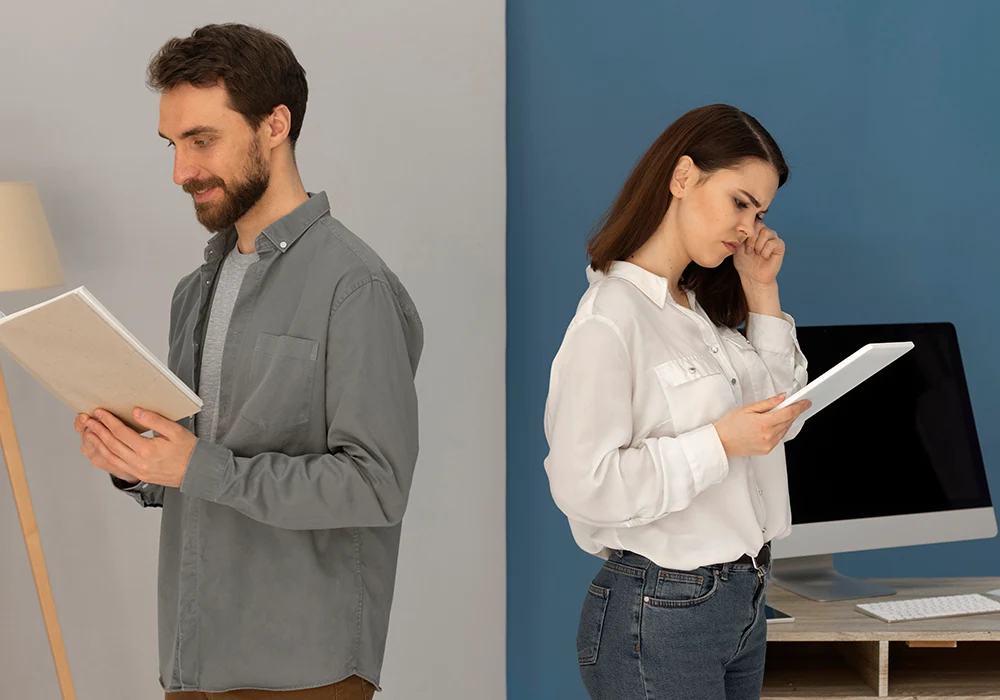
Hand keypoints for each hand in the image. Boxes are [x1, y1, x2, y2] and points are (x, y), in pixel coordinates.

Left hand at [75, 408, 196, 487]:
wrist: (196, 471)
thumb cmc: (188, 450)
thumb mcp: (175, 431)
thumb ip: (154, 420)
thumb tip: (136, 412)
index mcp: (148, 450)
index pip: (122, 433)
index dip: (109, 421)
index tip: (100, 412)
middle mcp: (140, 463)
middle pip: (112, 445)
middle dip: (99, 431)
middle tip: (88, 421)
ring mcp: (138, 471)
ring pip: (111, 457)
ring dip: (99, 444)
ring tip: (90, 433)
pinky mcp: (139, 475)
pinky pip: (117, 465)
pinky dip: (106, 456)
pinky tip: (102, 449)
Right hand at [714, 393, 810, 457]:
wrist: (721, 442)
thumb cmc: (730, 425)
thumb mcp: (748, 408)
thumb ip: (768, 403)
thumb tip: (782, 397)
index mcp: (764, 423)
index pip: (789, 412)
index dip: (800, 406)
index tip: (806, 402)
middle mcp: (768, 435)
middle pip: (789, 421)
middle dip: (794, 412)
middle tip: (797, 404)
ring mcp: (769, 444)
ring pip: (785, 430)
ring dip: (787, 421)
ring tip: (783, 413)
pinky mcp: (767, 450)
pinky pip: (780, 438)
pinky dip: (781, 429)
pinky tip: (775, 424)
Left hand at [734, 226, 784, 285]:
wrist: (751, 276)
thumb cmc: (744, 262)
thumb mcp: (737, 246)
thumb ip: (740, 234)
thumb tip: (742, 223)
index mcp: (754, 230)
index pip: (751, 221)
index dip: (746, 233)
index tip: (742, 245)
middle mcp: (764, 232)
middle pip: (759, 225)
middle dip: (751, 240)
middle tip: (749, 251)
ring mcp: (773, 238)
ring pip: (766, 233)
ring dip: (758, 246)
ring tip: (757, 254)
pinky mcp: (780, 245)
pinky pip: (773, 243)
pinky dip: (765, 251)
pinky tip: (764, 257)